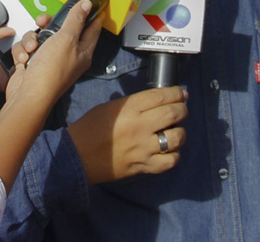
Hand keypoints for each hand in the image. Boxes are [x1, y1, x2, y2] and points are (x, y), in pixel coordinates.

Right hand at [4, 1, 101, 103]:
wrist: (28, 95)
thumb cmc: (51, 71)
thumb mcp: (66, 39)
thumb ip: (75, 20)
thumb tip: (87, 4)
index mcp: (82, 51)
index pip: (92, 28)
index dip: (90, 13)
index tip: (87, 0)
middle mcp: (68, 55)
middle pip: (61, 29)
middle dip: (49, 23)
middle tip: (43, 21)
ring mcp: (49, 60)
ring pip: (40, 36)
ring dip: (32, 39)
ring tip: (31, 49)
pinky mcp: (34, 63)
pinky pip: (27, 48)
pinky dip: (23, 51)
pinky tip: (24, 59)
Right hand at [67, 87, 188, 184]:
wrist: (76, 157)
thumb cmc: (89, 128)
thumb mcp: (109, 107)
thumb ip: (133, 104)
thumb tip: (155, 101)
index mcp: (129, 108)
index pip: (161, 96)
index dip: (176, 93)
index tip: (182, 93)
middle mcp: (140, 126)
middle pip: (173, 114)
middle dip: (183, 109)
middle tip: (182, 109)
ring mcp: (143, 148)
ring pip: (176, 137)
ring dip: (180, 132)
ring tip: (175, 130)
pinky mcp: (144, 166)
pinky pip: (170, 161)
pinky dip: (174, 154)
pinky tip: (168, 150)